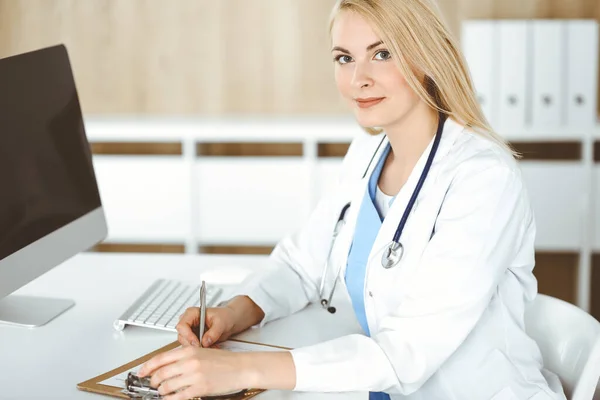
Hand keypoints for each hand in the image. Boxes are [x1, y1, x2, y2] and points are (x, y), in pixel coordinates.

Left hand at [137, 346, 252, 399]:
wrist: (240, 367)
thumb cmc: (224, 361)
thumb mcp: (202, 352)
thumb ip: (184, 357)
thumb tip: (167, 365)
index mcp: (189, 350)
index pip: (160, 358)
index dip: (147, 367)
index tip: (141, 372)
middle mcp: (189, 362)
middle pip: (160, 373)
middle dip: (153, 381)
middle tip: (153, 384)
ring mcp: (193, 376)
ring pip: (167, 386)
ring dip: (161, 391)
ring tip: (163, 392)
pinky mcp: (199, 388)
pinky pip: (178, 396)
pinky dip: (171, 399)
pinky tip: (171, 399)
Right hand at [177, 306, 235, 347]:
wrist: (230, 321)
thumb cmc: (225, 317)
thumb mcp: (221, 323)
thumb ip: (213, 332)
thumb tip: (205, 342)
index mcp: (192, 313)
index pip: (182, 326)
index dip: (188, 336)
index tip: (197, 343)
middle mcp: (189, 322)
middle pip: (182, 337)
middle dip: (193, 344)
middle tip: (205, 348)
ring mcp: (190, 331)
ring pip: (186, 344)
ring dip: (198, 348)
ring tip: (211, 346)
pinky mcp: (194, 339)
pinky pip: (193, 347)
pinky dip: (201, 350)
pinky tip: (211, 347)